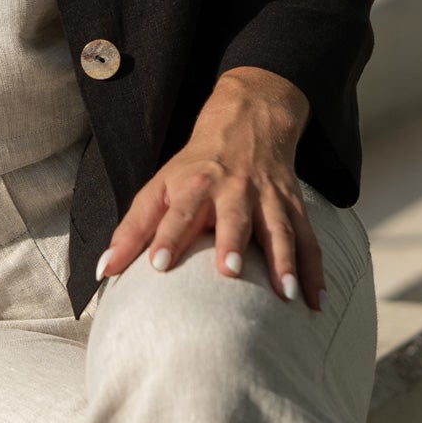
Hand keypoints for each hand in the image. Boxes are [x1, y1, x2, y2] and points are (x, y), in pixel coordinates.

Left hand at [95, 64, 324, 310]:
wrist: (248, 122)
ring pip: (278, 229)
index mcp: (193, 186)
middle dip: (232, 243)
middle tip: (230, 272)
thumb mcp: (159, 187)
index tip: (156, 265)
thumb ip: (133, 229)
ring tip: (288, 293)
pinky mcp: (293, 207)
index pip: (176, 213)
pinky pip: (307, 240)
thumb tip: (104, 271)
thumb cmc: (194, 168)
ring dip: (284, 260)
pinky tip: (316, 300)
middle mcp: (231, 190)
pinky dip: (314, 269)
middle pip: (232, 217)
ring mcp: (266, 198)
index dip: (165, 237)